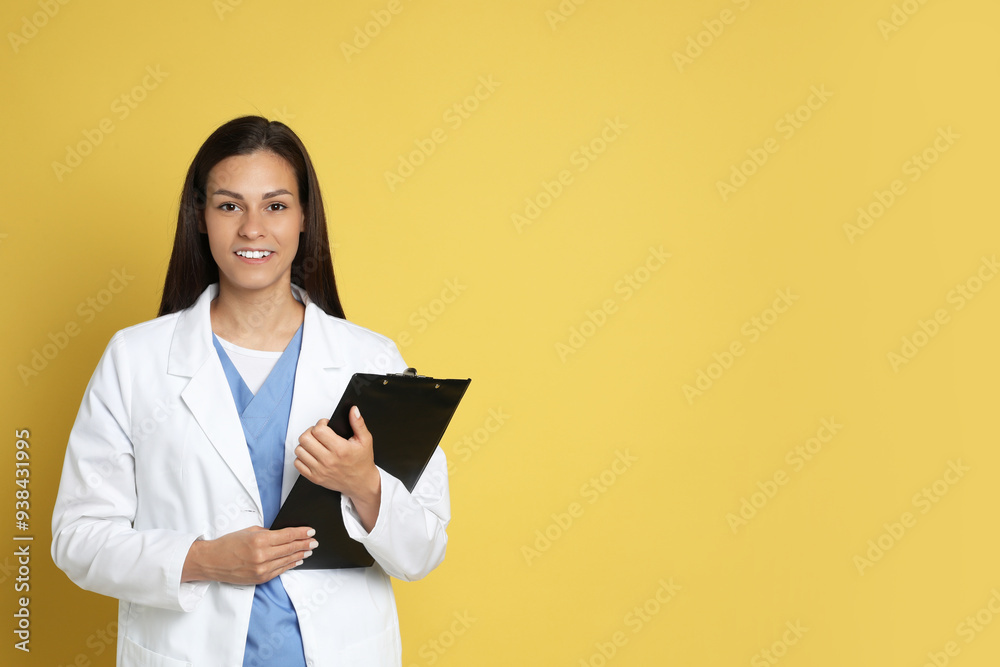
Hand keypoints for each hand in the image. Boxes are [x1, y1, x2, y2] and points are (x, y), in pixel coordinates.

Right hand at [182, 526, 315, 584]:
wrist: (211, 562)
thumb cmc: (228, 544)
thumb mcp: (248, 532)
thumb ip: (267, 533)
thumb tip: (283, 535)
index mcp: (259, 540)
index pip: (287, 535)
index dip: (302, 533)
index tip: (311, 531)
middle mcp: (262, 555)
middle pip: (290, 548)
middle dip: (305, 544)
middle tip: (315, 541)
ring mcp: (262, 569)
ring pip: (287, 560)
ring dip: (300, 555)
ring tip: (309, 550)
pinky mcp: (260, 578)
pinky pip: (280, 570)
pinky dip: (290, 565)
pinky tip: (297, 560)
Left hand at [295, 407, 381, 530]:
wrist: (361, 483)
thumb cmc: (362, 461)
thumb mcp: (365, 440)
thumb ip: (358, 423)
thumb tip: (353, 410)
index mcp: (340, 449)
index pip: (318, 430)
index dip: (320, 423)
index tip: (325, 425)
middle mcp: (328, 460)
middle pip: (305, 439)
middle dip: (311, 432)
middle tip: (318, 433)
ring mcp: (320, 470)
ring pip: (299, 450)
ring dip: (305, 444)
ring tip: (315, 444)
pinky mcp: (314, 478)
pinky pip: (298, 464)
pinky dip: (302, 457)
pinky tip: (311, 455)